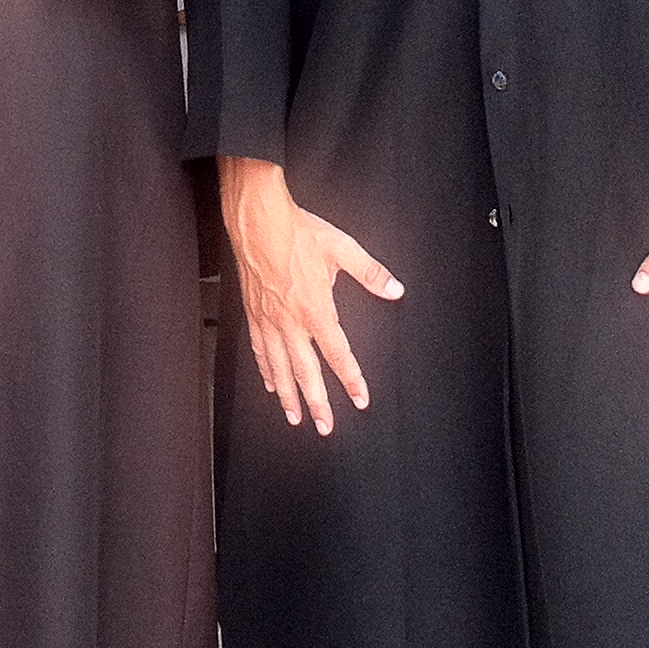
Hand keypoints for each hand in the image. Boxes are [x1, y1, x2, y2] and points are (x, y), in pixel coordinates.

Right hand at [219, 156, 404, 435]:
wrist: (257, 220)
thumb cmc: (298, 232)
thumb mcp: (342, 249)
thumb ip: (371, 273)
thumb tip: (395, 289)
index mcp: (316, 309)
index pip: (338, 354)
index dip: (351, 380)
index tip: (360, 400)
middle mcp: (291, 321)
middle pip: (306, 372)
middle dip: (317, 403)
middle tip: (325, 427)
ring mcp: (269, 320)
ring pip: (279, 368)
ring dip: (289, 396)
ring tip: (295, 418)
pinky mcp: (253, 314)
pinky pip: (259, 350)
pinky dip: (265, 371)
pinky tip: (270, 384)